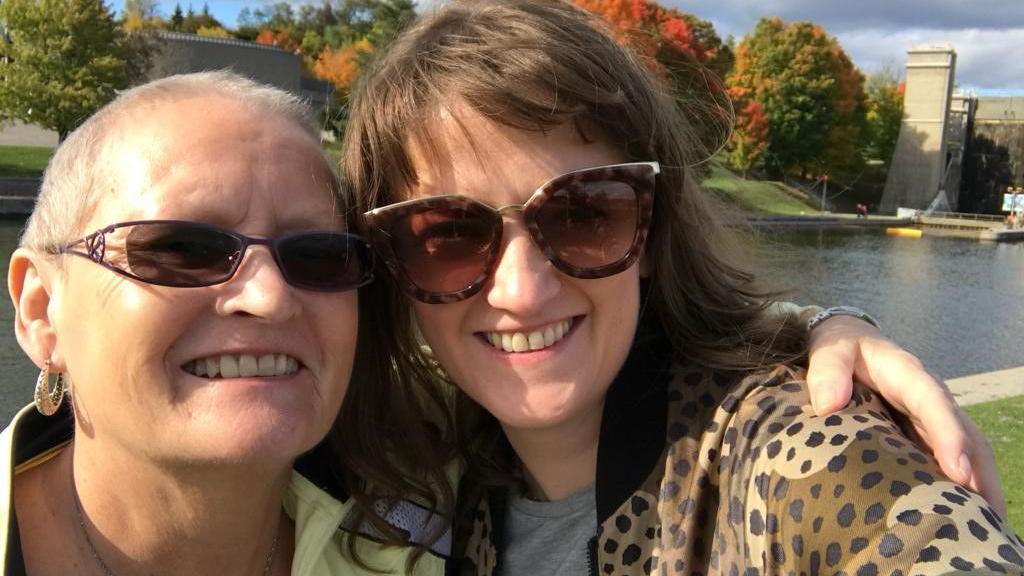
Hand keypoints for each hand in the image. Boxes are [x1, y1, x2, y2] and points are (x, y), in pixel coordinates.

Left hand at [805, 315, 1005, 515]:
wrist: (849, 344)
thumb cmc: (841, 348)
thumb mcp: (830, 350)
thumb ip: (827, 372)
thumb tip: (827, 405)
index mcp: (909, 376)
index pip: (934, 405)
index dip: (948, 436)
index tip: (957, 471)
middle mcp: (930, 399)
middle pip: (966, 436)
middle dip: (979, 475)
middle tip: (984, 516)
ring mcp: (931, 419)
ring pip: (967, 452)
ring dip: (979, 488)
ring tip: (983, 526)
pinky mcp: (924, 434)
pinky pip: (948, 461)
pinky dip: (960, 488)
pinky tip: (959, 516)